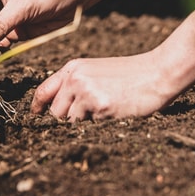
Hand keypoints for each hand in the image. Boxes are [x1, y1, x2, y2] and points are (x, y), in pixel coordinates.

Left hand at [30, 50, 181, 120]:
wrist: (158, 72)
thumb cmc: (132, 75)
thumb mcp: (98, 72)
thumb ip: (77, 84)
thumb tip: (56, 110)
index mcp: (73, 68)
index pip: (43, 91)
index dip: (37, 108)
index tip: (36, 117)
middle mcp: (75, 78)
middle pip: (54, 112)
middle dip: (66, 121)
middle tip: (87, 118)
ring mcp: (86, 91)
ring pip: (70, 122)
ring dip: (83, 124)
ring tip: (105, 112)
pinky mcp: (99, 105)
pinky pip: (88, 127)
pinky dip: (98, 126)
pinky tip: (114, 113)